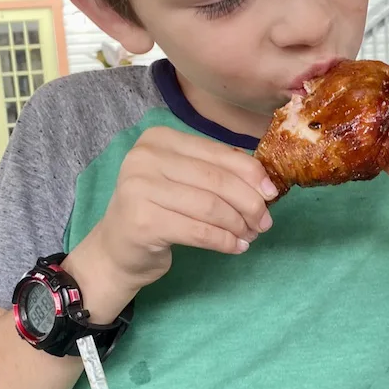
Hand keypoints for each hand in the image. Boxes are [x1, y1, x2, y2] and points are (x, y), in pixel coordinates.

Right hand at [73, 127, 276, 310]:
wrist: (117, 249)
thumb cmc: (156, 210)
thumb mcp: (182, 181)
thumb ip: (216, 172)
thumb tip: (264, 181)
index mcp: (158, 139)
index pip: (217, 153)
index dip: (251, 173)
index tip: (271, 194)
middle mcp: (145, 158)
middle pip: (217, 180)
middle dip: (249, 203)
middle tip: (264, 223)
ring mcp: (139, 188)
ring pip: (211, 207)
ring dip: (239, 225)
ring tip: (250, 236)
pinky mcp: (143, 221)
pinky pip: (200, 231)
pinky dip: (225, 241)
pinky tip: (236, 247)